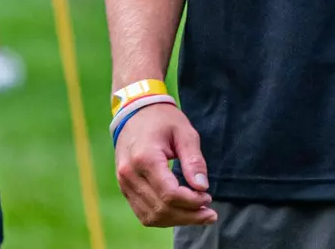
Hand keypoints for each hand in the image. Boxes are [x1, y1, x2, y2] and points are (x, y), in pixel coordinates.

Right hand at [113, 103, 216, 227]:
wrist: (135, 112)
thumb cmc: (163, 120)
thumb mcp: (184, 132)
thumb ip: (194, 160)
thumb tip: (203, 187)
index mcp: (145, 158)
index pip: (169, 193)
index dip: (191, 202)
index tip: (208, 197)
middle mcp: (130, 174)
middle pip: (161, 209)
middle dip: (188, 216)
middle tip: (210, 213)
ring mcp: (124, 183)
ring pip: (151, 216)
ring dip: (177, 220)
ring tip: (199, 216)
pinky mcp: (125, 188)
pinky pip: (143, 213)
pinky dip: (164, 218)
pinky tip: (182, 213)